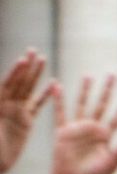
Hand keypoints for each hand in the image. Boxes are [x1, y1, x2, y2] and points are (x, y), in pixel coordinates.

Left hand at [0, 48, 52, 173]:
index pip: (6, 86)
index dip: (13, 73)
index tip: (23, 61)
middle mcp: (6, 106)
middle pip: (17, 83)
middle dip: (25, 67)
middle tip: (33, 51)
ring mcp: (16, 113)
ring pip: (28, 90)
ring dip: (35, 75)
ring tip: (42, 59)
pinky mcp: (26, 122)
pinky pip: (37, 106)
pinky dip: (45, 96)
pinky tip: (52, 85)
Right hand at [46, 75, 116, 173]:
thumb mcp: (111, 165)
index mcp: (107, 135)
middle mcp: (93, 128)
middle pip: (102, 105)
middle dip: (107, 90)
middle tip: (113, 74)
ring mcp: (78, 129)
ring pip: (82, 105)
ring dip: (85, 91)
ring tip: (88, 76)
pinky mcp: (63, 132)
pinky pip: (60, 113)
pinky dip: (58, 100)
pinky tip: (56, 86)